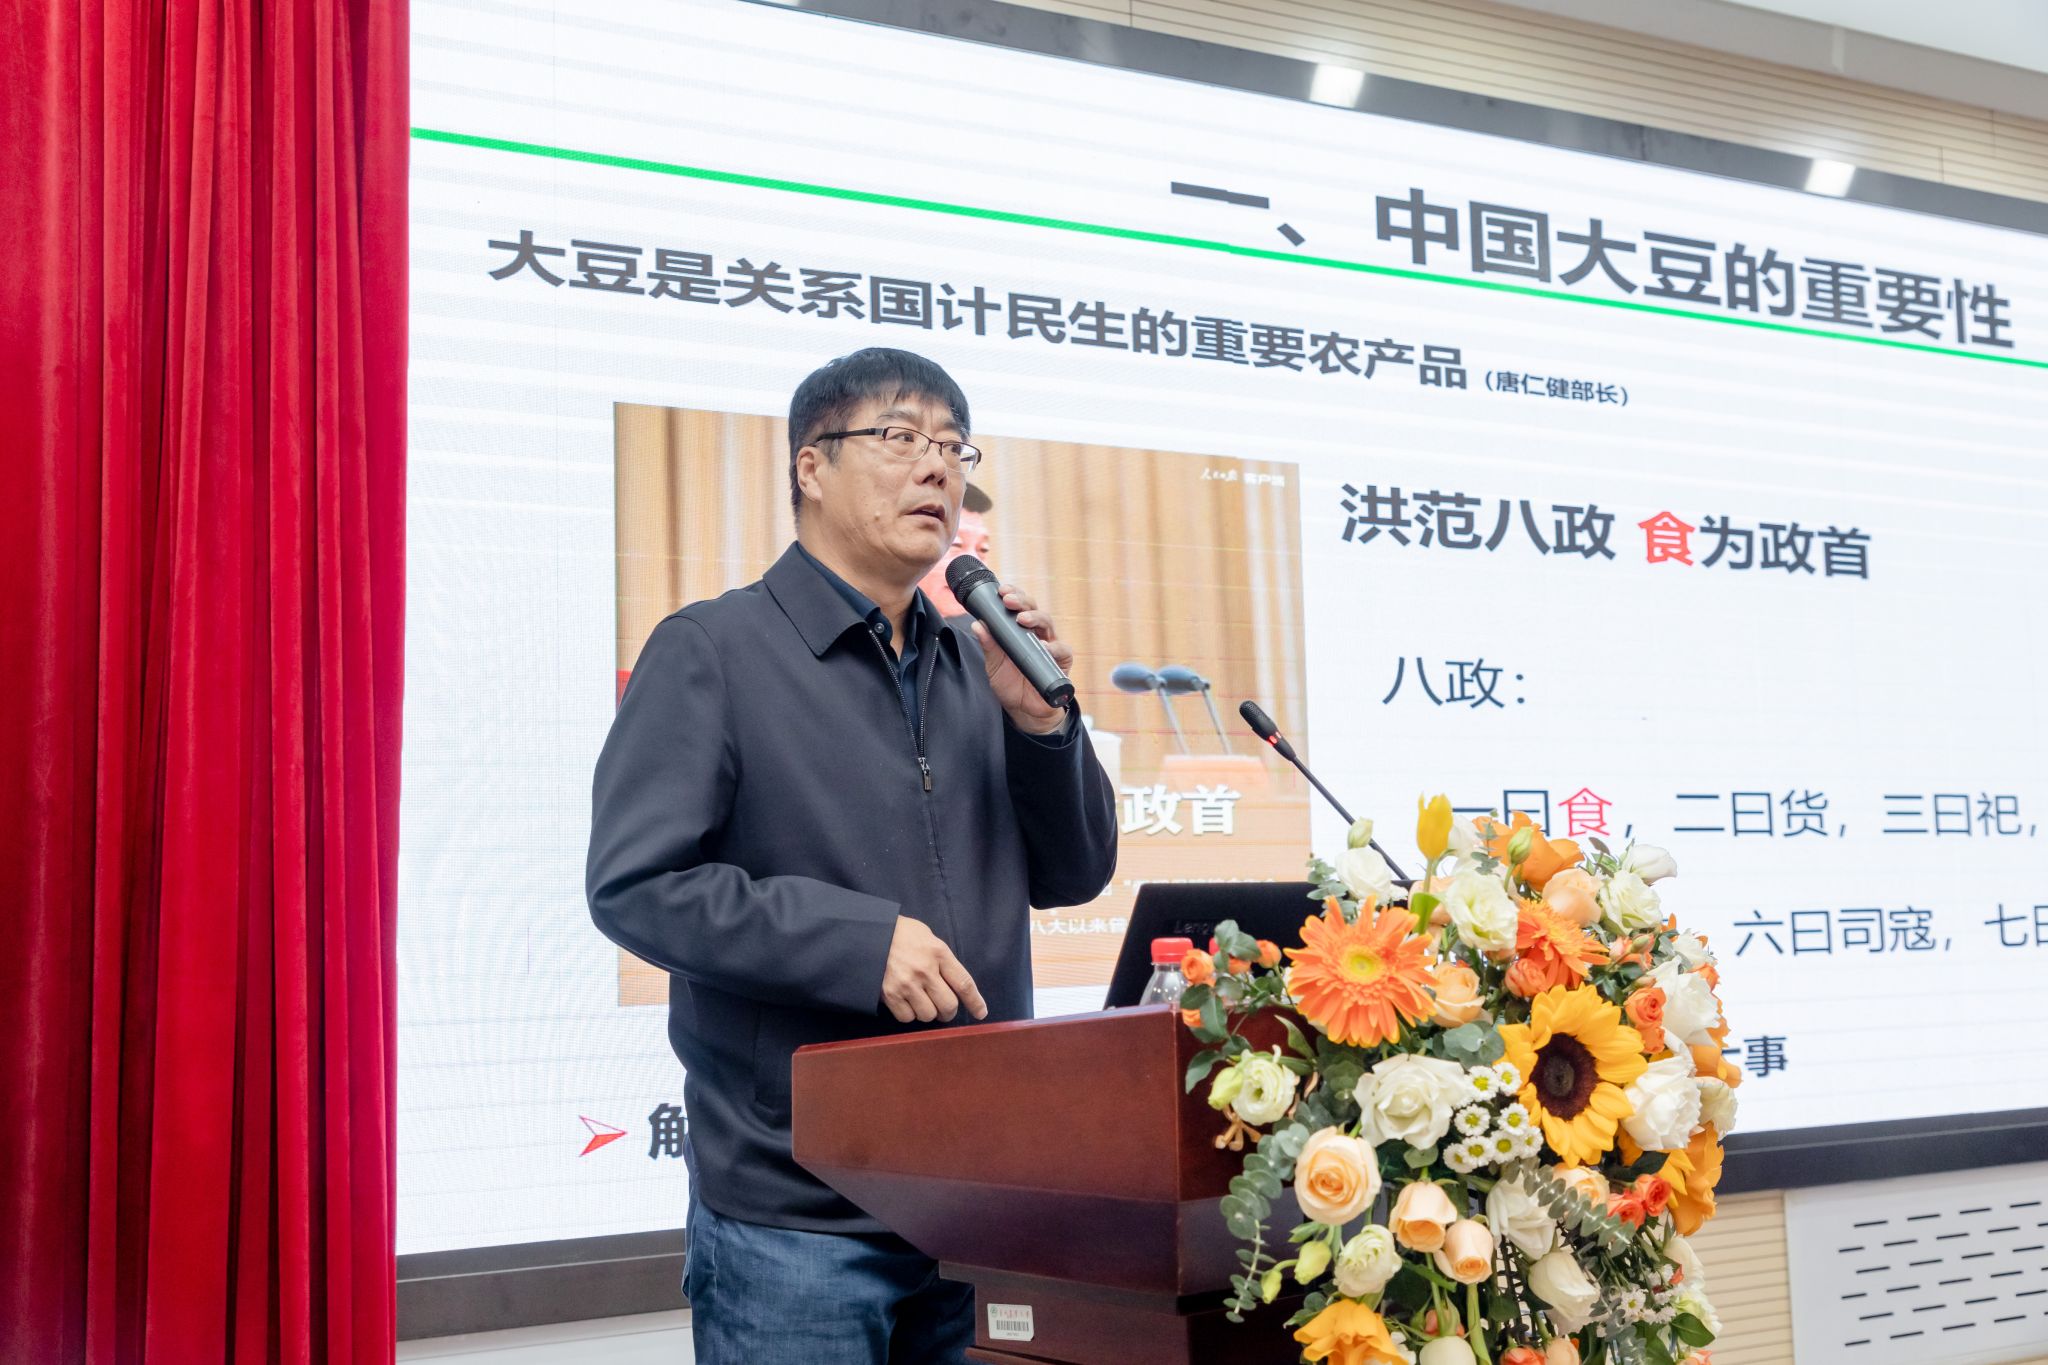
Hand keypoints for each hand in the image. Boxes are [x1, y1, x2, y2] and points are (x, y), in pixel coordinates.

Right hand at [880, 916, 987, 1023]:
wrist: (868, 934)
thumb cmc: (901, 933)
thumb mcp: (928, 936)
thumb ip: (942, 958)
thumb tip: (952, 982)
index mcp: (938, 953)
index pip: (964, 983)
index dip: (975, 1002)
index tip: (981, 1013)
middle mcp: (925, 970)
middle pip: (948, 1005)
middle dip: (948, 1012)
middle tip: (944, 1009)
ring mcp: (907, 984)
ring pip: (928, 1015)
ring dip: (927, 1013)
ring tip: (921, 1002)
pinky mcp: (890, 995)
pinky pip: (907, 1017)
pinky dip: (909, 1014)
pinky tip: (905, 1003)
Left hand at [971, 583, 1072, 734]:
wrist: (1024, 709)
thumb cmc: (1010, 683)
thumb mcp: (993, 665)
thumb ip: (988, 646)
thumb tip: (978, 625)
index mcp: (1019, 630)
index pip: (1018, 606)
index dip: (1012, 595)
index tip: (1001, 591)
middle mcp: (1036, 633)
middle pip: (1033, 608)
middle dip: (1022, 601)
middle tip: (1009, 600)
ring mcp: (1051, 644)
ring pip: (1047, 623)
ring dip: (1035, 618)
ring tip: (1022, 620)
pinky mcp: (1062, 661)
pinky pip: (1062, 650)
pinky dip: (1054, 648)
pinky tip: (1044, 647)